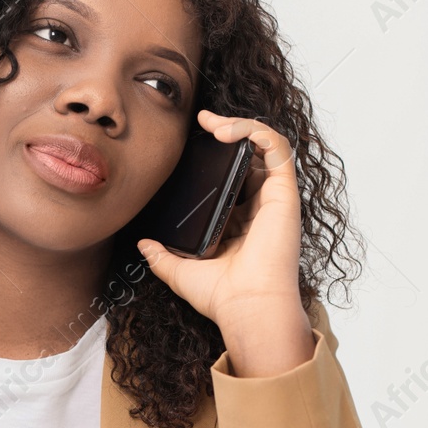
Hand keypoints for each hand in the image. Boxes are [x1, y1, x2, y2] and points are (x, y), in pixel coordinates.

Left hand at [137, 109, 313, 376]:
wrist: (247, 307)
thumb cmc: (223, 296)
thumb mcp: (180, 272)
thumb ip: (162, 257)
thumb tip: (142, 245)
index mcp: (239, 220)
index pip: (230, 176)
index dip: (215, 155)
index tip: (191, 143)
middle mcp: (259, 206)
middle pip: (248, 154)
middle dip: (228, 129)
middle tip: (202, 120)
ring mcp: (273, 197)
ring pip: (264, 144)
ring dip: (241, 124)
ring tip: (212, 123)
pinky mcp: (285, 191)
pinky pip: (277, 147)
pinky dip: (255, 131)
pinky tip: (227, 131)